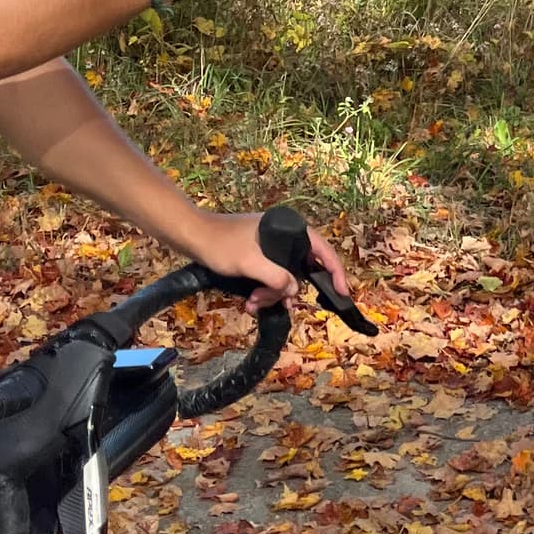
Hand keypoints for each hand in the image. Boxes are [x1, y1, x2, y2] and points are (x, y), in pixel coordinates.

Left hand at [218, 214, 351, 314]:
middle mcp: (283, 235)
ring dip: (272, 294)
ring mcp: (271, 246)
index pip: (322, 249)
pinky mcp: (259, 255)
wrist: (191, 236)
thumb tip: (295, 291)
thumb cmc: (219, 244)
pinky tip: (251, 302)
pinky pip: (271, 277)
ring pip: (284, 276)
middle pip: (301, 268)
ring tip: (254, 304)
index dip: (335, 271)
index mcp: (288, 228)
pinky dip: (264, 290)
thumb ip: (275, 277)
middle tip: (275, 304)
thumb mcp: (249, 263)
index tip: (342, 292)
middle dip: (288, 290)